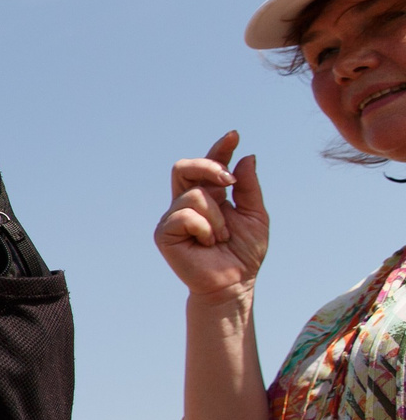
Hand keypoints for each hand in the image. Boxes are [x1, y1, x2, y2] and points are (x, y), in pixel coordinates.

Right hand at [156, 132, 268, 299]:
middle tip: (229, 181)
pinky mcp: (164, 233)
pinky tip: (206, 244)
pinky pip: (185, 216)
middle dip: (209, 166)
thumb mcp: (255, 215)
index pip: (209, 166)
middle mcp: (187, 203)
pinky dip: (204, 229)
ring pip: (194, 195)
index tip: (234, 135)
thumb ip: (249, 187)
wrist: (233, 283)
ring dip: (217, 218)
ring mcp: (173, 217)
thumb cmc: (243, 254)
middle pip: (185, 167)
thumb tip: (246, 158)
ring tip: (220, 238)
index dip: (219, 149)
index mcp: (209, 197)